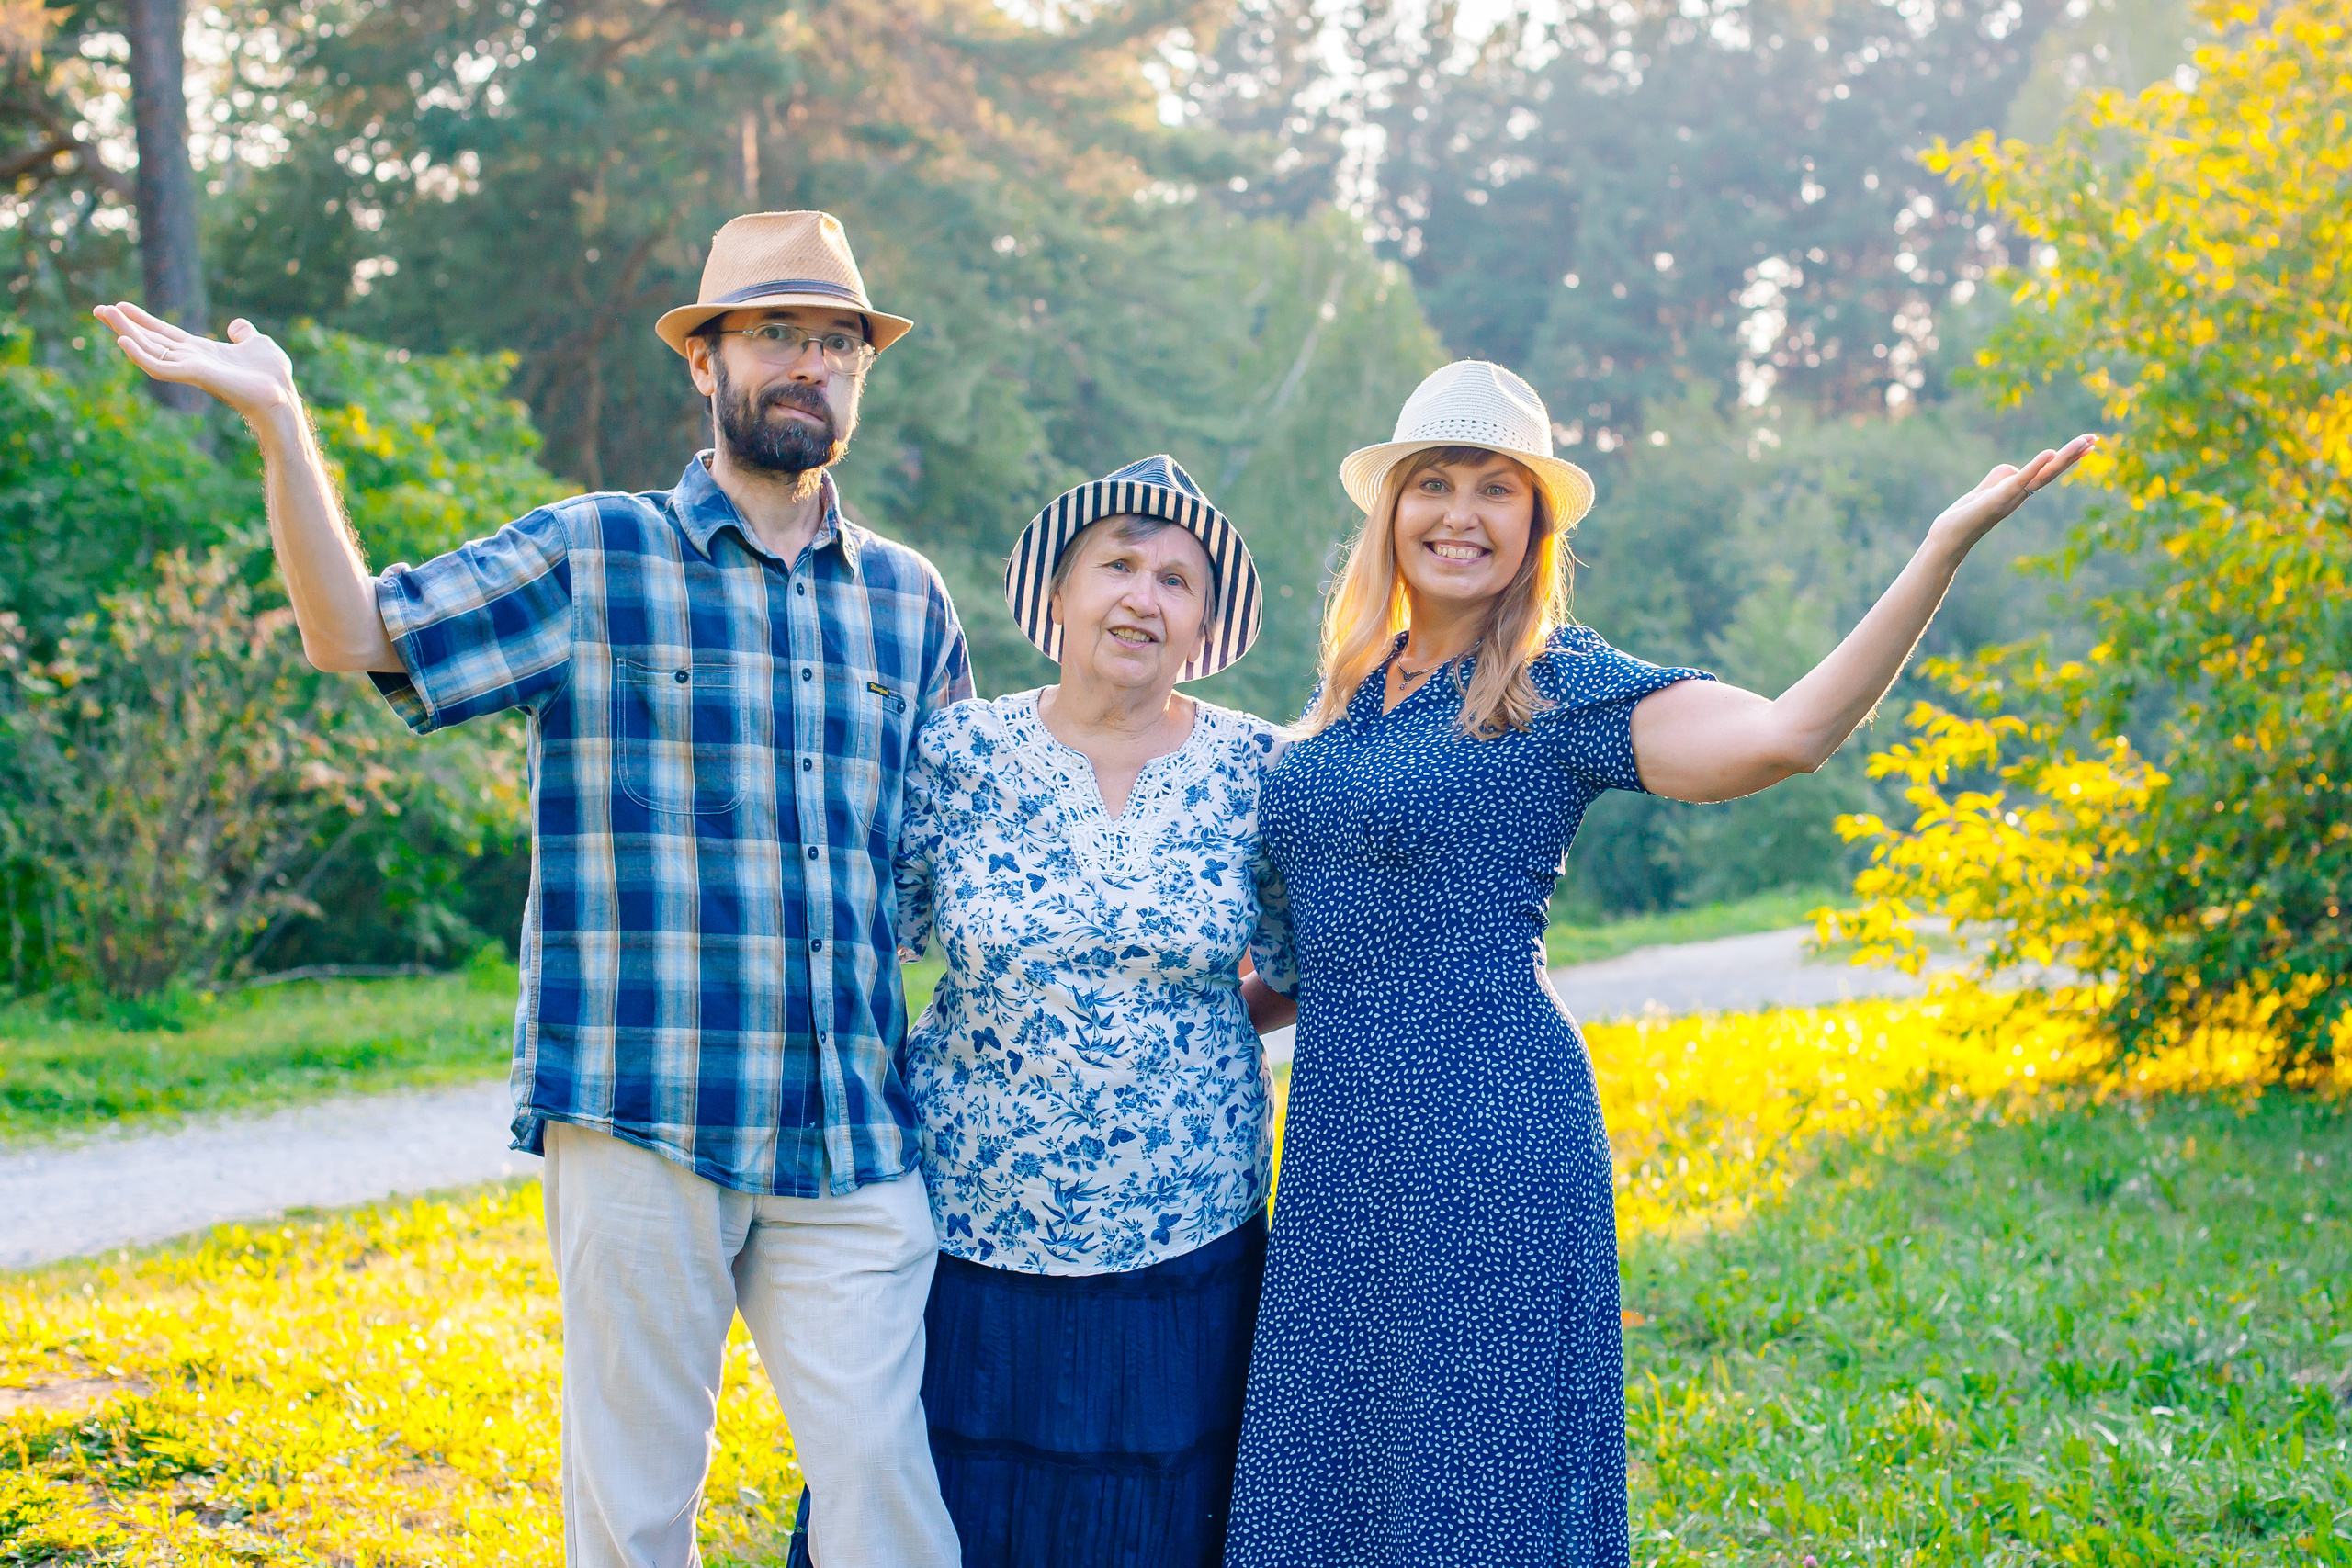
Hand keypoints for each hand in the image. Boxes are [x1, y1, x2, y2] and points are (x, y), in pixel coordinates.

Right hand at [92, 302, 298, 422]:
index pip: (166, 334)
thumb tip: (236, 326)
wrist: (282, 396)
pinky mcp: (194, 376)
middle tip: (98, 309)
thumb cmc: (272, 376)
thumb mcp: (258, 343)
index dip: (144, 320)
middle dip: (125, 325)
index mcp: (202, 351)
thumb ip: (244, 334)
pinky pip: (160, 368)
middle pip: (151, 340)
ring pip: (149, 350)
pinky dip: (140, 357)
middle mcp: (191, 360)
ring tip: (105, 314)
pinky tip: (123, 342)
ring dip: (125, 332)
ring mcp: (190, 368)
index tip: (121, 306)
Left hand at [1928, 433, 2098, 551]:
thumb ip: (2000, 477)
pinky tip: (2049, 453)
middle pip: (2052, 471)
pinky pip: (2020, 480)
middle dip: (2074, 455)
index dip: (2067, 457)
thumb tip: (2013, 468)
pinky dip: (2035, 466)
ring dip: (2065, 457)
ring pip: (2043, 474)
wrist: (1949, 536)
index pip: (2048, 470)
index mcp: (2020, 490)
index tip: (2089, 443)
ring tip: (2085, 442)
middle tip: (2096, 438)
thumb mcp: (1987, 488)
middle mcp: (2021, 494)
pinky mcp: (1998, 498)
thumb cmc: (1967, 515)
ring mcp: (2012, 497)